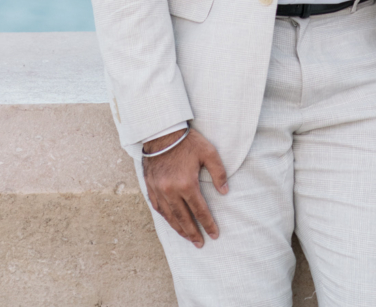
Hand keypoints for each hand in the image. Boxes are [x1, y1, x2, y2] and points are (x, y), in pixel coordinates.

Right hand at [142, 127, 228, 247]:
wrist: (161, 131)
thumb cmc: (187, 141)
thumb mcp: (208, 152)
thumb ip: (218, 172)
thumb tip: (225, 191)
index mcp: (186, 184)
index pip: (199, 210)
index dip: (208, 224)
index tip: (214, 234)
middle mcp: (171, 191)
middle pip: (184, 218)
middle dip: (193, 233)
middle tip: (200, 243)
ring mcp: (159, 190)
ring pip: (170, 216)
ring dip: (179, 229)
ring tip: (187, 237)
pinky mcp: (150, 187)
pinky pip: (158, 208)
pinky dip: (166, 217)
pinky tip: (171, 221)